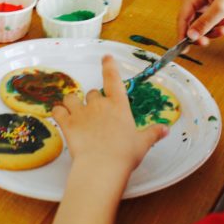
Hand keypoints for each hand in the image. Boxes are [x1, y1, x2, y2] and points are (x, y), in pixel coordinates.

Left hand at [53, 55, 168, 173]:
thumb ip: (153, 133)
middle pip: (93, 93)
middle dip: (94, 101)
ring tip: (75, 111)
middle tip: (97, 114)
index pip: (113, 78)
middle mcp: (99, 104)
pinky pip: (57, 111)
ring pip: (72, 98)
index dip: (109, 66)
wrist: (102, 166)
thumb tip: (165, 129)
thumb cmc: (124, 154)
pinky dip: (58, 112)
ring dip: (73, 103)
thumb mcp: (142, 143)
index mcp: (118, 105)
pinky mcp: (67, 124)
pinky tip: (61, 116)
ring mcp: (81, 112)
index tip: (106, 57)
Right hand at [178, 0, 223, 45]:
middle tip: (205, 42)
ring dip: (210, 30)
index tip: (184, 46)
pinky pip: (209, 21)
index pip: (183, 16)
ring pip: (200, 23)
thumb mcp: (220, 8)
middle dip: (199, 33)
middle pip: (190, 21)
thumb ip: (204, 23)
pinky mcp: (212, 6)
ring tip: (223, 31)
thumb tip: (190, 35)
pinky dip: (216, 26)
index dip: (182, 32)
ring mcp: (204, 2)